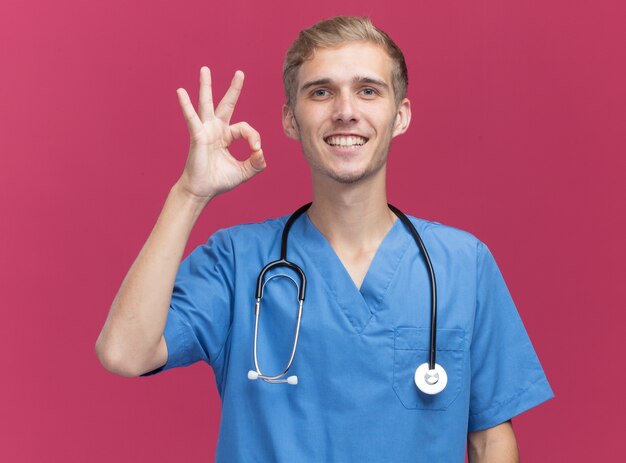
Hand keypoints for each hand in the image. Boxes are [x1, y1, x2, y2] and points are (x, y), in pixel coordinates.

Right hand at [175, 66, 265, 201]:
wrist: (202, 191)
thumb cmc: (219, 181)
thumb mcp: (244, 172)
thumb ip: (256, 163)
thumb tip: (262, 152)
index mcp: (227, 136)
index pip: (245, 129)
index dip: (254, 137)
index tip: (257, 150)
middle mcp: (216, 129)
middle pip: (226, 105)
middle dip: (234, 89)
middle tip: (240, 72)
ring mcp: (205, 131)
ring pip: (206, 104)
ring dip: (206, 86)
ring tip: (205, 69)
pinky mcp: (197, 136)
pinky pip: (192, 118)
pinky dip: (186, 106)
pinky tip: (180, 92)